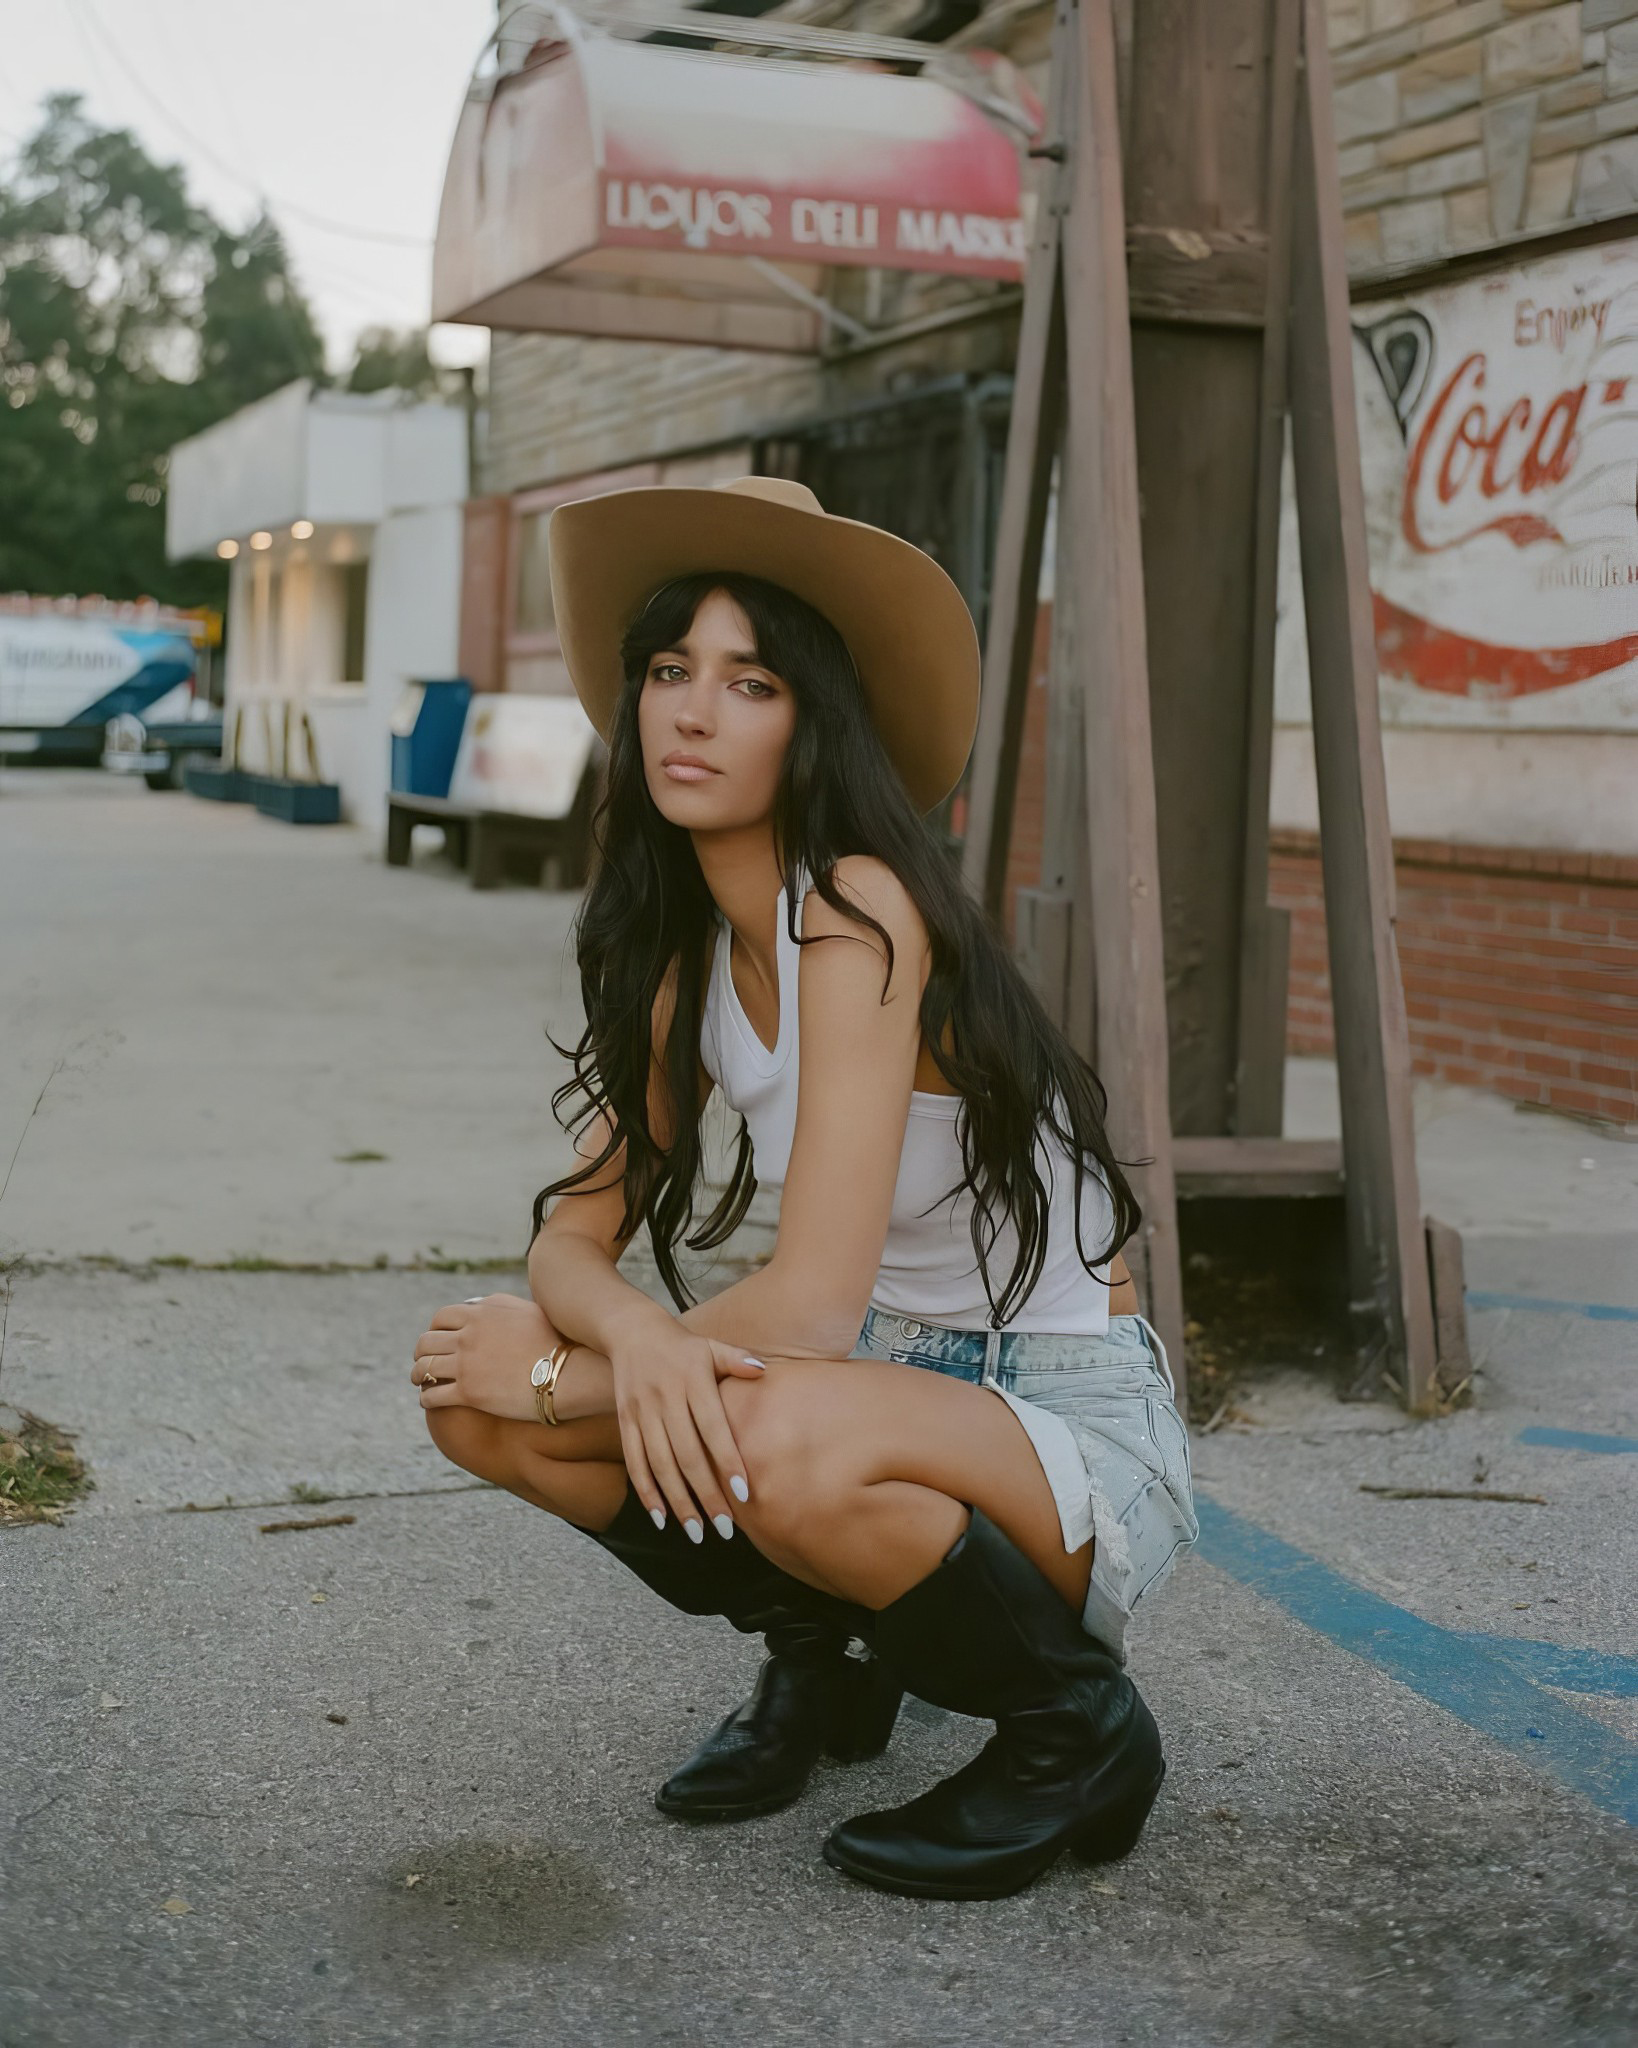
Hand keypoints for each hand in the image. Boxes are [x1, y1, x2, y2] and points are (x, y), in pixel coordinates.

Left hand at [411, 1293, 558, 1422]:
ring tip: (421, 1380)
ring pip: (424, 1369)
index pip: (440, 1318)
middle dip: (421, 1352)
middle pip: (426, 1342)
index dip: (434, 1329)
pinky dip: (426, 1398)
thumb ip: (498, 1304)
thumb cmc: (554, 1340)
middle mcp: (467, 1337)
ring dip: (418, 1374)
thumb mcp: (526, 1309)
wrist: (567, 1372)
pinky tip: (429, 1401)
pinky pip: (432, 1396)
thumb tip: (477, 1305)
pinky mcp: (468, 1394)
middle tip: (424, 1360)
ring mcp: (465, 1366)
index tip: (437, 1338)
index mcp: (479, 1314)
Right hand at [607, 1318, 766, 1541]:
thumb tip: (764, 1371)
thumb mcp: (711, 1345)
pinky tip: (661, 1518)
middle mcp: (666, 1398)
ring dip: (677, 1501)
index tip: (744, 1494)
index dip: (727, 1461)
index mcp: (693, 1380)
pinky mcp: (624, 1421)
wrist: (632, 1332)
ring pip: (659, 1465)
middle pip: (687, 1455)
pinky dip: (646, 1492)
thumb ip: (737, 1360)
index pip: (713, 1428)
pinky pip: (634, 1461)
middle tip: (724, 1528)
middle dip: (705, 1494)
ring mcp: (642, 1412)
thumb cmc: (683, 1346)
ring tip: (696, 1532)